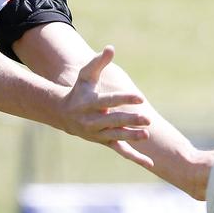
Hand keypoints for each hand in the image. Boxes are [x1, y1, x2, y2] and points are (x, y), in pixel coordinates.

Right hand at [60, 46, 152, 166]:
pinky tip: (149, 163)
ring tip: (146, 134)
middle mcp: (92, 120)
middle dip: (129, 120)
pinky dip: (135, 157)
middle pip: (113, 121)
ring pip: (116, 136)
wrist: (64, 114)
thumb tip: (111, 48)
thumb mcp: (85, 75)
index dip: (123, 99)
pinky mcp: (104, 142)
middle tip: (146, 118)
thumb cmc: (79, 91)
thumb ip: (98, 62)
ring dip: (131, 136)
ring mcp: (97, 133)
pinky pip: (120, 151)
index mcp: (89, 103)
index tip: (139, 97)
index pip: (108, 100)